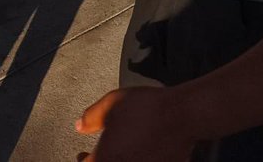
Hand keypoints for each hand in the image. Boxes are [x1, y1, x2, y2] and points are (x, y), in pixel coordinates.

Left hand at [76, 88, 194, 161]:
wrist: (182, 115)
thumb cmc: (148, 109)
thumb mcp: (111, 105)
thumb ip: (91, 117)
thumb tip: (81, 125)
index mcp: (106, 158)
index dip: (82, 160)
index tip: (82, 155)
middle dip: (102, 160)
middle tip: (100, 155)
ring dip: (120, 158)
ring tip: (122, 151)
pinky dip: (139, 158)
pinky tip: (140, 152)